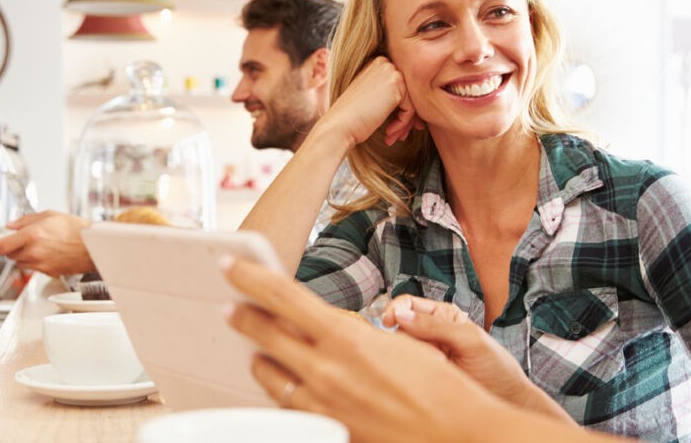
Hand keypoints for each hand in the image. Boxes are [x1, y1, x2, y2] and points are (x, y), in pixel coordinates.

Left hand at [0, 211, 94, 276]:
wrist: (93, 246)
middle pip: (9, 254)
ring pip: (20, 262)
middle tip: (27, 239)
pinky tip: (50, 252)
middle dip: (12, 247)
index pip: (0, 246)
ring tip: (42, 245)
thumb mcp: (50, 215)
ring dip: (24, 254)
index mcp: (32, 235)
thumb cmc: (77, 229)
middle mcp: (34, 252)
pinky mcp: (47, 272)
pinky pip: (33, 268)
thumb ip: (26, 220)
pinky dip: (36, 261)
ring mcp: (40, 264)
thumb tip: (11, 225)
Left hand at [223, 257, 500, 442]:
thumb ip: (355, 336)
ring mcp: (324, 407)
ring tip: (254, 349)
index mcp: (346, 339)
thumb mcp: (398, 346)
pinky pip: (292, 409)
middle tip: (228, 307)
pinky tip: (286, 388)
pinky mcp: (329, 433)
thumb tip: (331, 329)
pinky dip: (284, 394)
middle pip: (265, 335)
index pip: (283, 297)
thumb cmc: (442, 389)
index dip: (249, 277)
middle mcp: (328, 372)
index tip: (228, 264)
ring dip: (259, 359)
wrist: (461, 436)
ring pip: (271, 377)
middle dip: (242, 317)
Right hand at [324, 56, 422, 147]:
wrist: (339, 125)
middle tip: (401, 135)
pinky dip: (402, 124)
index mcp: (376, 63)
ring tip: (393, 137)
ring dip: (404, 123)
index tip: (396, 127)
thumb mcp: (371, 98)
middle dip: (406, 117)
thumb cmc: (351, 117)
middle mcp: (384, 62)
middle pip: (408, 93)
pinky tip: (389, 133)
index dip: (400, 109)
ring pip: (411, 101)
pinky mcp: (396, 85)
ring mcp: (390, 71)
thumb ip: (389, 93)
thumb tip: (417, 103)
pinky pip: (410, 108)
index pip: (400, 86)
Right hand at [382, 296, 568, 419]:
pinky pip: (406, 369)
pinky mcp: (424, 375)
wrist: (507, 399)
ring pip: (400, 349)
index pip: (407, 304)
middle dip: (402, 338)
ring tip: (433, 365)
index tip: (388, 320)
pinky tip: (426, 376)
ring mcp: (426, 355)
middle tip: (416, 351)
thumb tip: (400, 315)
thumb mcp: (469, 339)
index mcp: (441, 315)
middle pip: (399, 327)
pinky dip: (410, 372)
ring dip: (409, 356)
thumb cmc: (496, 366)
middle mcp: (430, 333)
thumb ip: (435, 325)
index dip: (394, 309)